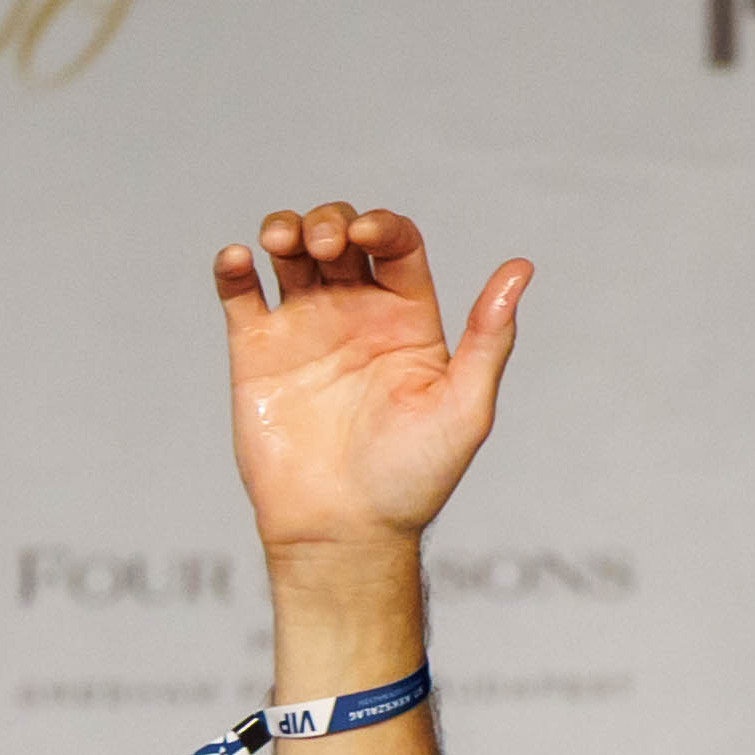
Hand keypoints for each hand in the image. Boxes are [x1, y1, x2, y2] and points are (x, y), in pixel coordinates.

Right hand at [211, 202, 529, 574]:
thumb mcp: (465, 409)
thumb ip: (490, 337)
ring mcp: (303, 330)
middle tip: (323, 246)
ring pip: (289, 252)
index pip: (396, 243)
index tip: (366, 235)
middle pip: (339, 234)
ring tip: (281, 242)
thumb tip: (521, 268)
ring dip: (283, 228)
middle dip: (329, 221)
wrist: (343, 532)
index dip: (381, 225)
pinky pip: (240, 293)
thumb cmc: (411, 480)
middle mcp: (355, 316)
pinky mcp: (257, 352)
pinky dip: (233, 265)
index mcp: (406, 320)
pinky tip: (240, 260)